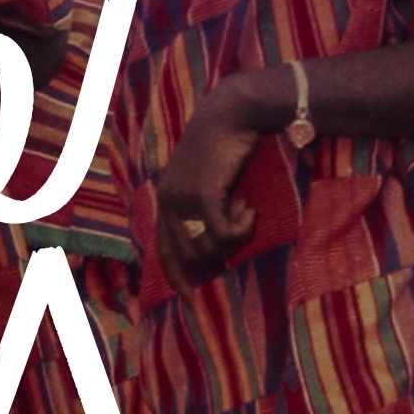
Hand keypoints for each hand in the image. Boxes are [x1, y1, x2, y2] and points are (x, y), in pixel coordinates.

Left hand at [153, 76, 260, 298]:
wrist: (233, 113)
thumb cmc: (228, 145)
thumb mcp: (212, 179)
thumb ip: (207, 206)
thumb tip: (218, 242)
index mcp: (166, 198)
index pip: (163, 249)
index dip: (175, 277)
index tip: (189, 299)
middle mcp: (168, 201)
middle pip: (188, 254)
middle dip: (218, 252)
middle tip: (243, 228)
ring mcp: (183, 199)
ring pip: (207, 247)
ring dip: (234, 237)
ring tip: (247, 210)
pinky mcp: (203, 194)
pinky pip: (222, 234)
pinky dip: (241, 228)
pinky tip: (250, 208)